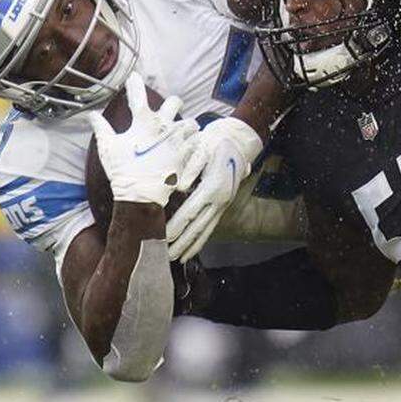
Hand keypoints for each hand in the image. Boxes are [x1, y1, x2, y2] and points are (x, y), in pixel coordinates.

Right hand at [87, 72, 195, 205]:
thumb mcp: (107, 147)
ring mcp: (177, 141)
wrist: (141, 195)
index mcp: (143, 122)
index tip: (134, 76)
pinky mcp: (186, 155)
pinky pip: (196, 142)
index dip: (135, 83)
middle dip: (171, 103)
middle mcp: (164, 127)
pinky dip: (193, 142)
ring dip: (185, 124)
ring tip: (180, 130)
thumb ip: (101, 128)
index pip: (138, 95)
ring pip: (190, 122)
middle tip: (166, 109)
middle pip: (174, 102)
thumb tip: (91, 114)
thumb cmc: (122, 170)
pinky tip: (189, 144)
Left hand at [166, 116, 263, 262]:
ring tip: (178, 259)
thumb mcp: (202, 150)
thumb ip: (191, 168)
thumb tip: (179, 186)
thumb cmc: (215, 143)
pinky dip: (201, 239)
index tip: (163, 238)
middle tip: (167, 257)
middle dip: (182, 243)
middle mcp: (220, 200)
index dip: (176, 226)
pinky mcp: (223, 205)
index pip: (190, 211)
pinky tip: (192, 249)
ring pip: (206, 230)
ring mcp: (223, 204)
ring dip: (192, 245)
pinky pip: (211, 226)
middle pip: (198, 226)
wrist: (237, 142)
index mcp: (213, 187)